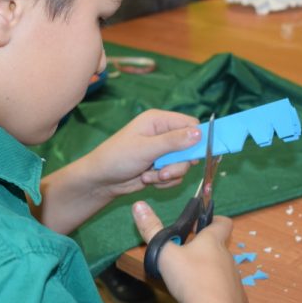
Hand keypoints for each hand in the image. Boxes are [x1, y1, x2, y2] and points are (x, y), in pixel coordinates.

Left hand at [85, 109, 200, 198]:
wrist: (102, 181)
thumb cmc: (117, 158)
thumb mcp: (146, 149)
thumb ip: (173, 142)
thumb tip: (199, 134)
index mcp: (159, 120)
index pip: (190, 124)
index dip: (196, 139)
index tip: (195, 155)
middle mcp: (163, 133)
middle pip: (190, 147)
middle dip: (178, 164)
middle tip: (164, 172)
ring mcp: (163, 151)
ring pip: (184, 164)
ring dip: (169, 174)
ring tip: (149, 176)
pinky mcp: (162, 166)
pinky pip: (176, 175)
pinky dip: (165, 181)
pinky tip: (148, 180)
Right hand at [132, 201, 246, 302]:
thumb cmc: (190, 279)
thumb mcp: (165, 253)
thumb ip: (151, 230)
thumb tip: (138, 204)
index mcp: (212, 241)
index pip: (222, 222)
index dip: (214, 219)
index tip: (202, 223)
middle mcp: (228, 257)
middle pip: (219, 248)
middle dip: (204, 250)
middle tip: (185, 257)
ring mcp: (235, 279)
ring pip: (222, 270)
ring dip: (209, 272)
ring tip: (191, 283)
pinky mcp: (239, 300)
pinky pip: (227, 292)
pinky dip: (217, 294)